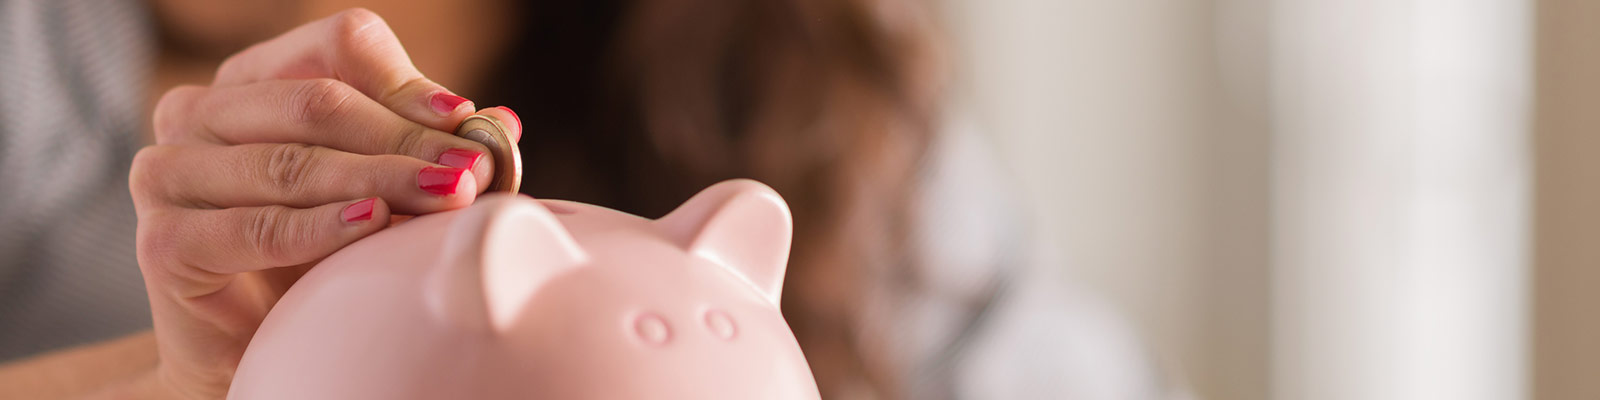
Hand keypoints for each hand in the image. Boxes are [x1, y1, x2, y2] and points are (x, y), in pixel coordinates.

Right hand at [128, 9, 521, 398]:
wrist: (252, 348)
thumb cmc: (319, 259)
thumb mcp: (382, 193)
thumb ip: (428, 152)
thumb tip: (501, 122)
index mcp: (253, 80)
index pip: (336, 46)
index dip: (406, 83)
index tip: (464, 122)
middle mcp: (199, 112)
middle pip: (319, 103)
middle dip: (406, 139)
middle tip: (470, 170)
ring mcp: (169, 172)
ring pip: (292, 162)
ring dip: (379, 179)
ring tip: (443, 195)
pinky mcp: (163, 240)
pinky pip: (255, 227)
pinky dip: (320, 226)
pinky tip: (372, 223)